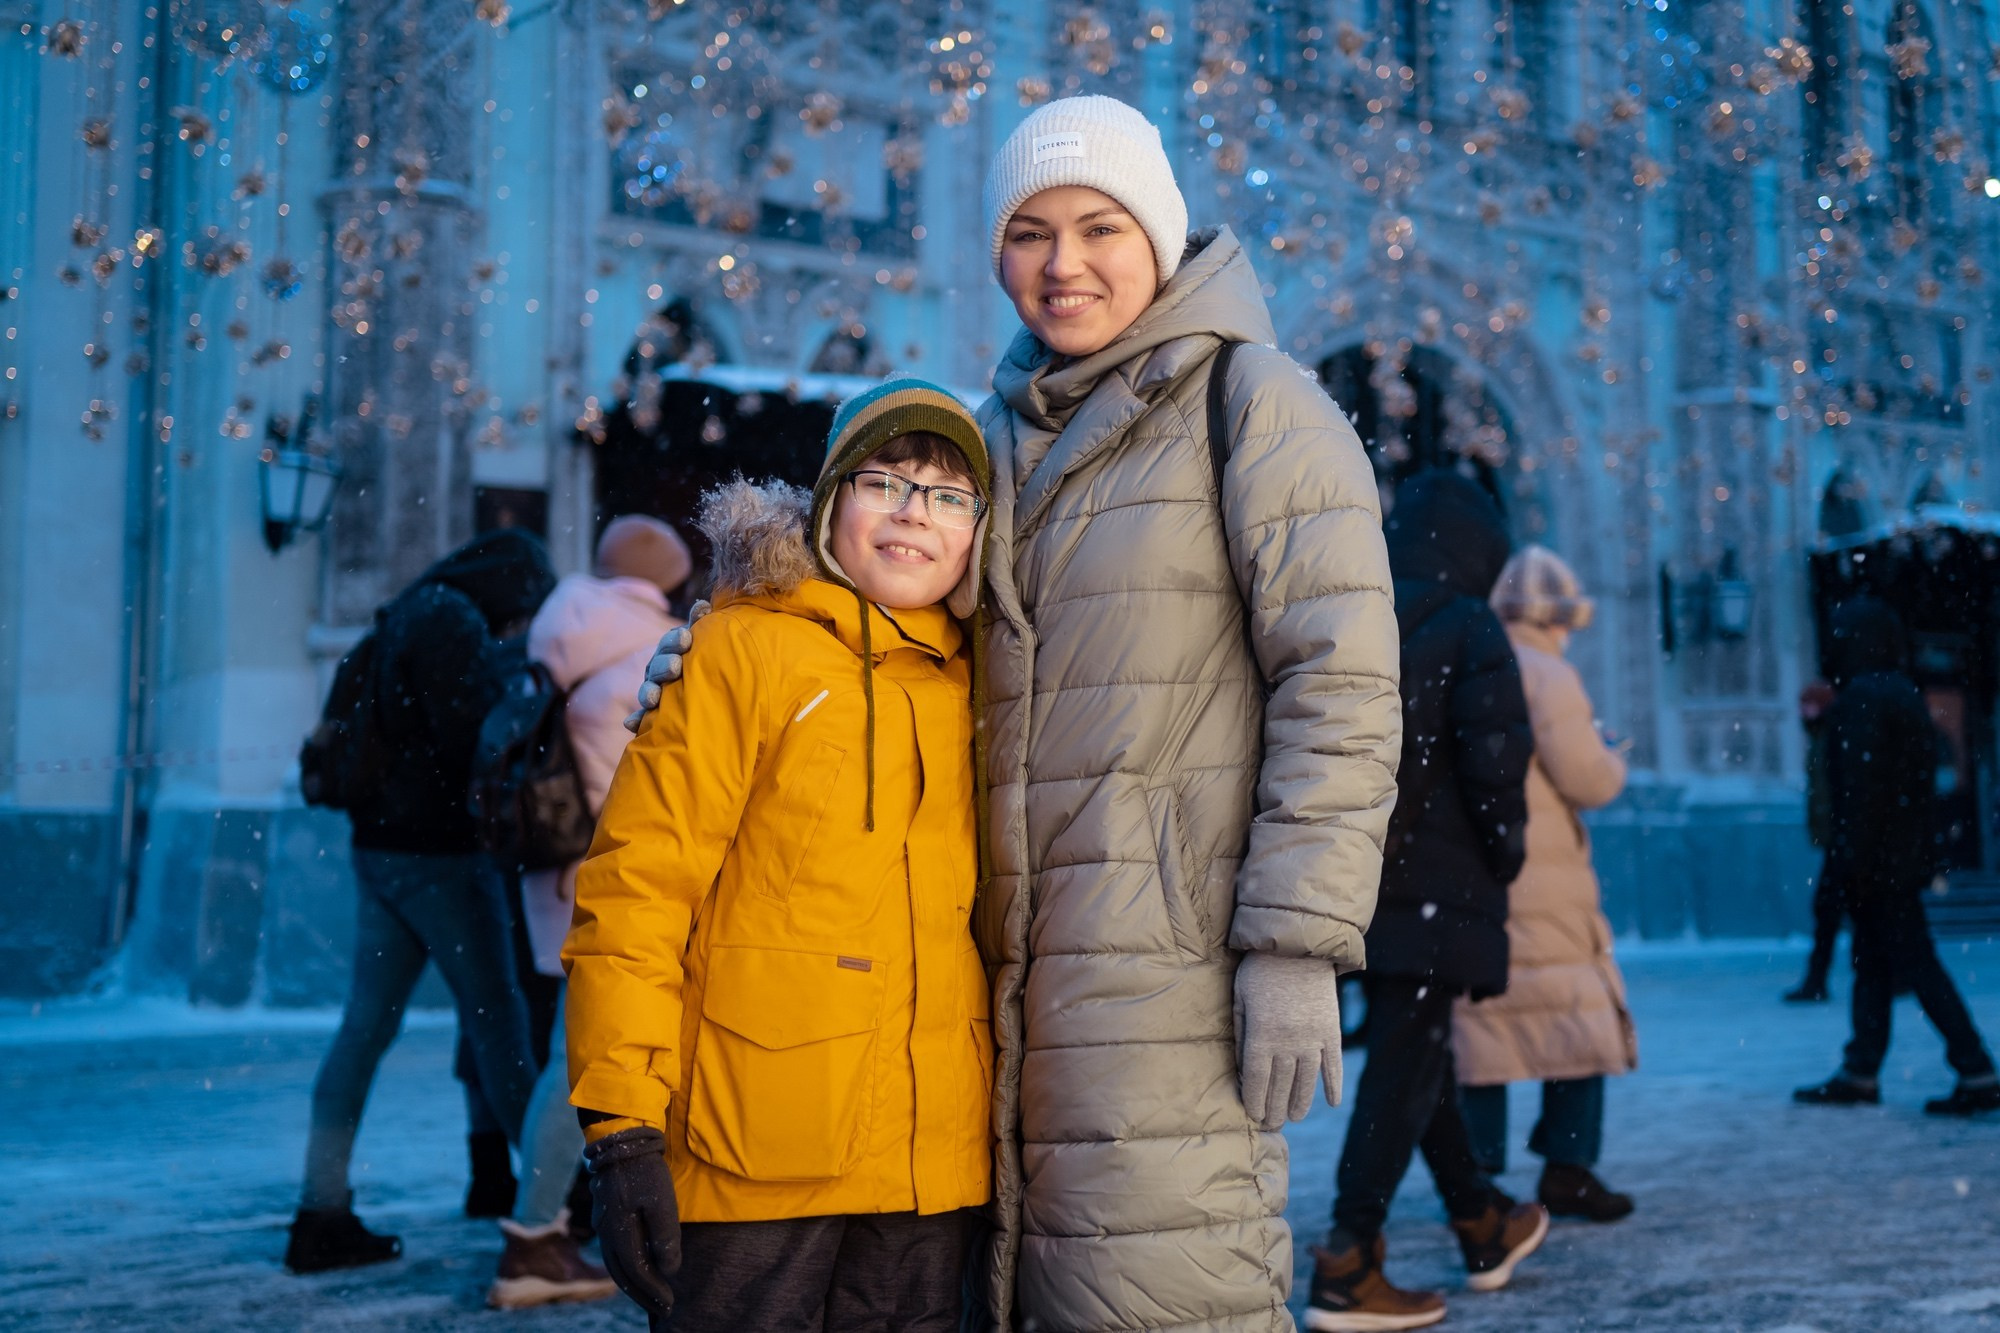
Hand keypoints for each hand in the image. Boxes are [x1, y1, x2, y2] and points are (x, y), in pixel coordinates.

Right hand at [584, 1125, 680, 1318]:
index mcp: (619, 1232)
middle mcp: (606, 1233)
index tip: (669, 1302)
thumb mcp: (662, 1202)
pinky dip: (626, 1269)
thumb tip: (668, 1269)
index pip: (636, 1271)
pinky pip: (613, 1253)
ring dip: (633, 1284)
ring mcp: (603, 1225)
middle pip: (622, 1275)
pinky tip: (639, 1269)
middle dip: (642, 1294)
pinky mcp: (606, 1216)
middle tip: (663, 1307)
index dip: (653, 1289)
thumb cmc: (644, 1170)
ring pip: (615, 1266)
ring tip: (652, 1295)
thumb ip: (665, 1237)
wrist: (620, 1140)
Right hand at [623, 602, 708, 732]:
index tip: (687, 638)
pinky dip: (636, 720)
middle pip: (659, 666)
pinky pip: (641, 717)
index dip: (676, 640)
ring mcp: (654, 691)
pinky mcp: (651, 715)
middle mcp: (660, 670)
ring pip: (648, 690)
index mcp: (673, 651)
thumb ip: (699, 622)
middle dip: (665, 665)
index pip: (672, 643)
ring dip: (650, 692)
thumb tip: (703, 605)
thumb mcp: (701, 642)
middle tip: (676, 666)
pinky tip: (629, 723)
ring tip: (654, 697)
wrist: (708, 697)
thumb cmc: (703, 661)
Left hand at [1234, 953, 1342, 1129]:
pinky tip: (1331, 1103)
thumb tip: (1243, 1070)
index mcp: (1262, 1036)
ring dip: (1301, 1103)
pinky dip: (1334, 1085)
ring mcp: (1313, 1039)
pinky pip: (1334, 1066)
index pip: (1257, 1081)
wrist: (1298, 947)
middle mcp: (1289, 1043)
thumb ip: (1242, 1035)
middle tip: (1271, 1126)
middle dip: (1275, 1110)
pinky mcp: (1332, 1031)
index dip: (1255, 1102)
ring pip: (1307, 1082)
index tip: (1253, 1117)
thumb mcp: (1240, 999)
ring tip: (1294, 1118)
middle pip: (1281, 1087)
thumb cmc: (1260, 971)